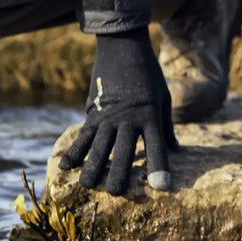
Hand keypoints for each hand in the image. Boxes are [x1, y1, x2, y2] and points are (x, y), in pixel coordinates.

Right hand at [59, 28, 177, 195]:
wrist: (123, 47)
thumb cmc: (149, 74)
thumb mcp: (164, 97)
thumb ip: (167, 126)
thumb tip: (176, 150)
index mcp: (151, 115)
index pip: (157, 146)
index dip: (160, 167)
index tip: (162, 187)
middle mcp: (129, 118)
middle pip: (123, 151)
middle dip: (120, 174)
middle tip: (116, 194)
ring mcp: (108, 116)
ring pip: (99, 146)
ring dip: (93, 168)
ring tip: (89, 186)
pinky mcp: (93, 112)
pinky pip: (81, 135)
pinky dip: (73, 151)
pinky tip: (66, 167)